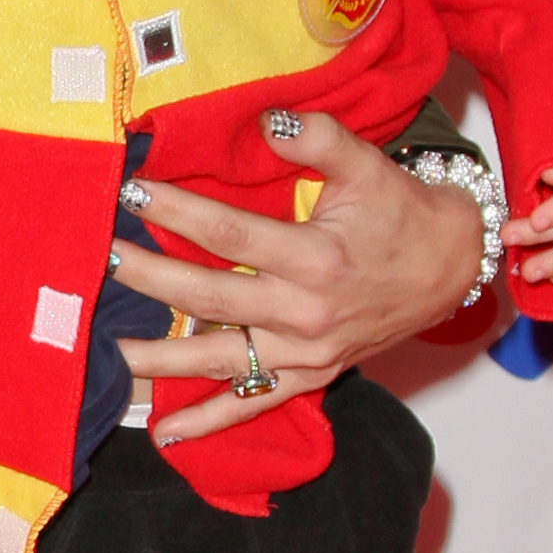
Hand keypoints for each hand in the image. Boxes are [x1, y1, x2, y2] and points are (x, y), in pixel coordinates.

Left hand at [111, 108, 483, 443]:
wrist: (452, 266)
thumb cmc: (403, 213)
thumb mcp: (368, 166)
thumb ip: (318, 138)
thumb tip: (267, 119)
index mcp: (314, 258)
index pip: (227, 235)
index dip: (175, 212)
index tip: (130, 192)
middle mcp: (304, 312)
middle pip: (207, 299)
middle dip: (148, 279)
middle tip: (101, 259)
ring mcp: (305, 353)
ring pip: (219, 359)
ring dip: (158, 360)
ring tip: (104, 354)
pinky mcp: (310, 376)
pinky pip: (253, 404)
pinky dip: (210, 422)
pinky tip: (166, 434)